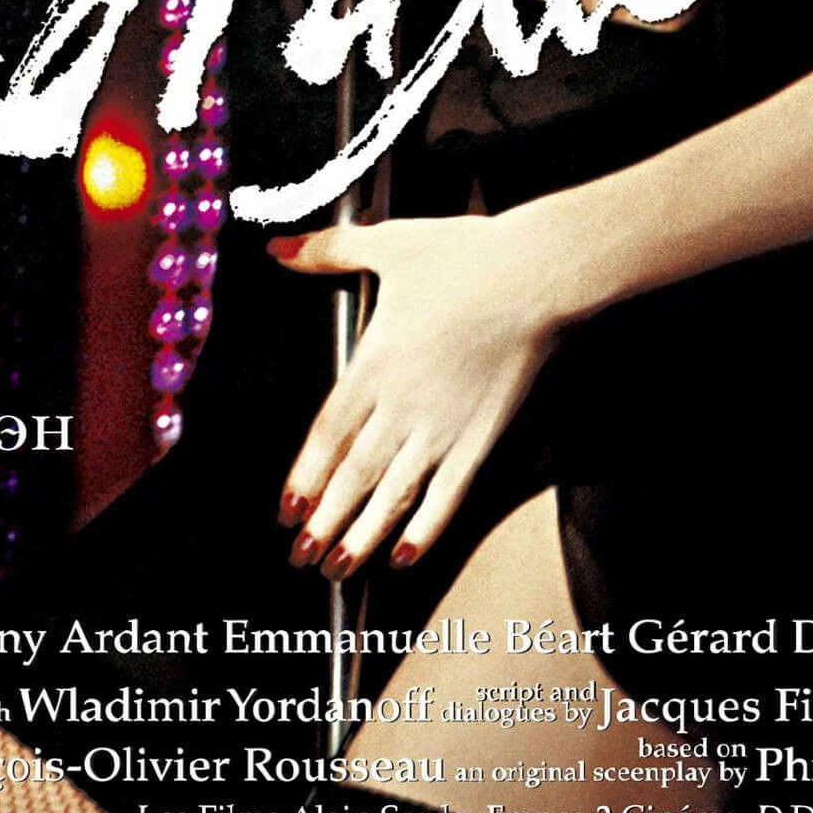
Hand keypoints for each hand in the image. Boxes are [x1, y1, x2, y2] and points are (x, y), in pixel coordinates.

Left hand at [268, 214, 557, 580]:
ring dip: (363, 535)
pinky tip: (406, 555)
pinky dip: (426, 528)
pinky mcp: (481, 436)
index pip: (328, 434)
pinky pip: (447, 494)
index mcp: (374, 362)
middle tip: (302, 557)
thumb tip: (278, 249)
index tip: (287, 511)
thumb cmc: (463, 255)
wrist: (534, 272)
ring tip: (340, 569)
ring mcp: (443, 426)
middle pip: (354, 475)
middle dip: (325, 521)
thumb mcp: (387, 244)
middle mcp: (402, 403)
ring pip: (394, 494)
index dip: (306, 476)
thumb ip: (328, 251)